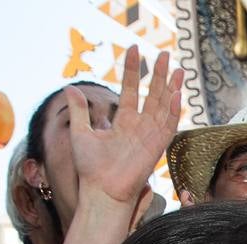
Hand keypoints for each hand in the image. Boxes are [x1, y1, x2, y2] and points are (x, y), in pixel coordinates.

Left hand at [68, 46, 183, 205]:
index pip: (131, 90)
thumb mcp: (80, 133)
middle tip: (162, 53)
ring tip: (176, 68)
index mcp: (123, 122)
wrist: (101, 191)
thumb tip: (69, 87)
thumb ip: (79, 111)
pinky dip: (174, 111)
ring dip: (171, 88)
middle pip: (152, 95)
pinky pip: (169, 126)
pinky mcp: (156, 147)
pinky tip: (177, 94)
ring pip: (164, 107)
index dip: (132, 70)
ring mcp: (150, 136)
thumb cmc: (90, 169)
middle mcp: (139, 127)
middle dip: (158, 74)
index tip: (133, 49)